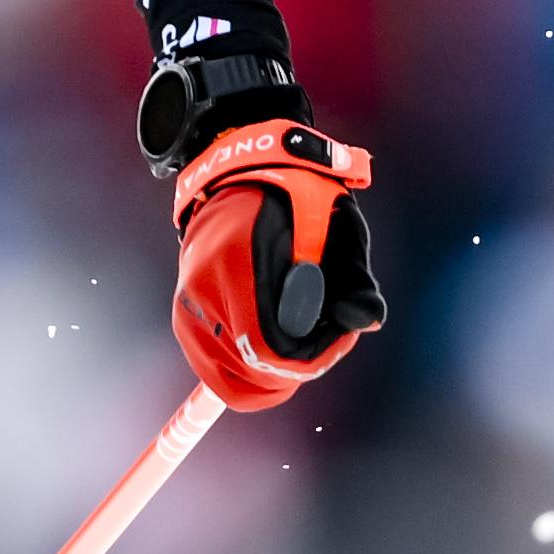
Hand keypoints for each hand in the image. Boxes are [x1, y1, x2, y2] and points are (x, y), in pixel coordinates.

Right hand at [168, 110, 387, 408]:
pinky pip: (216, 369)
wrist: (243, 173)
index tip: (342, 333)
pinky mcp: (184, 317)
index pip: (270, 348)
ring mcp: (187, 306)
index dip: (315, 356)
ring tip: (303, 335)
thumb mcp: (336, 225)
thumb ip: (353, 278)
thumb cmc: (297, 197)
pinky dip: (250, 370)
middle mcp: (200, 290)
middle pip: (252, 372)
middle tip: (327, 335)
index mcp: (236, 263)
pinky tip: (278, 345)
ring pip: (231, 380)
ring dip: (274, 373)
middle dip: (299, 366)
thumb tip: (369, 321)